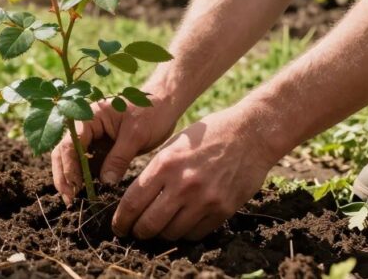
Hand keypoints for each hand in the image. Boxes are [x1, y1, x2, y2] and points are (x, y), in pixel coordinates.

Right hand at [51, 95, 177, 202]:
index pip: (70, 144)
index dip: (69, 167)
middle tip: (69, 199)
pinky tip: (89, 194)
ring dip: (72, 179)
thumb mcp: (136, 135)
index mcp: (89, 117)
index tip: (75, 188)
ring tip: (75, 201)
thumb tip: (105, 183)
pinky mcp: (101, 148)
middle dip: (64, 175)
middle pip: (64, 152)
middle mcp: (85, 127)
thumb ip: (119, 158)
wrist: (164, 105)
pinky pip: (88, 165)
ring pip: (73, 160)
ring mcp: (92, 138)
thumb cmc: (150, 113)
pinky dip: (86, 179)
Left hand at [111, 106, 279, 240]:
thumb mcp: (173, 145)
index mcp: (165, 164)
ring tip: (157, 229)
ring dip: (161, 234)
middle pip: (149, 223)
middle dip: (138, 232)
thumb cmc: (207, 135)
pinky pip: (196, 233)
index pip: (133, 201)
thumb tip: (135, 197)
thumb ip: (155, 170)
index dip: (121, 219)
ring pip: (172, 233)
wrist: (250, 134)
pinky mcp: (223, 210)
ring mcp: (204, 199)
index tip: (117, 226)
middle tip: (135, 232)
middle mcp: (183, 184)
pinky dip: (184, 233)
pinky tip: (180, 225)